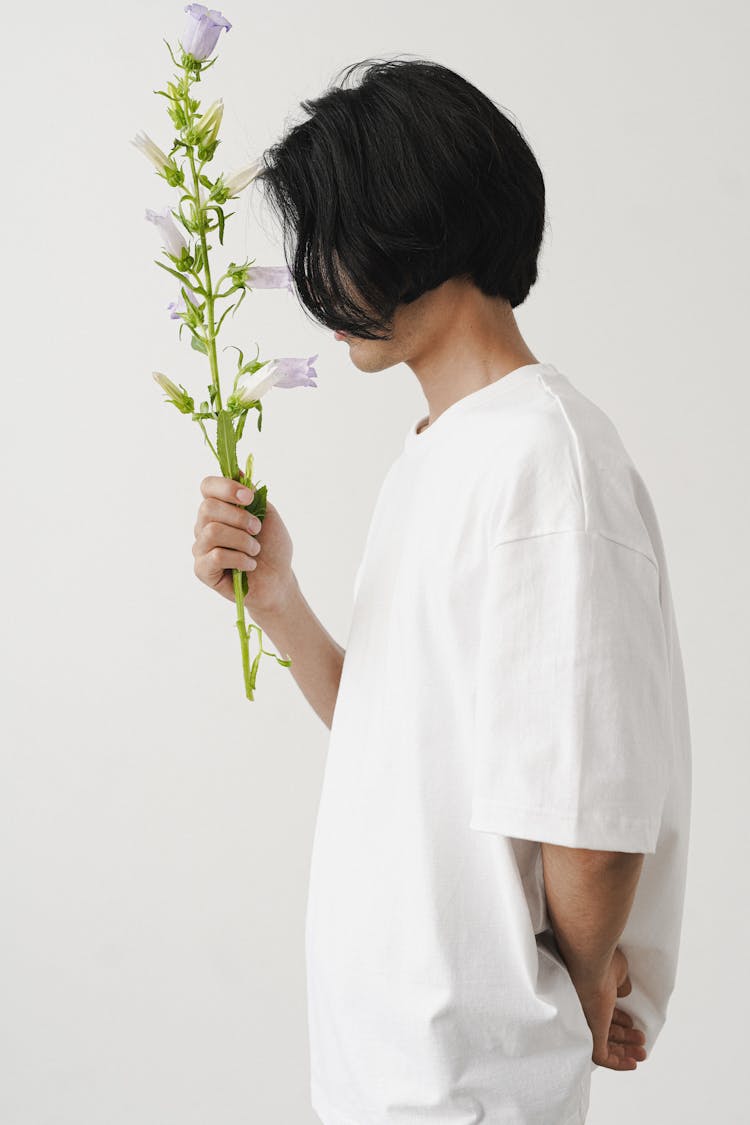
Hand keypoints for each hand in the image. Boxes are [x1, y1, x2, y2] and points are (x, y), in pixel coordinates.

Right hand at [193, 475, 295, 617]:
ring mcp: (201, 548)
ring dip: (242, 540)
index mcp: (219, 508)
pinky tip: (250, 565)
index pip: (207, 486)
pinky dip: (240, 559)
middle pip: (207, 508)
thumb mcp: (267, 514)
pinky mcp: (202, 570)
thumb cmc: (272, 547)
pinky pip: (216, 556)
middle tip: (257, 529)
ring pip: (212, 532)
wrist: (279, 579)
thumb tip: (237, 469)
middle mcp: (204, 525)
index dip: (226, 488)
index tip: (249, 497)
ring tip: (255, 550)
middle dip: (239, 517)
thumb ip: (251, 493)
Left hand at [571, 946, 647, 1070]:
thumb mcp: (617, 971)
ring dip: (624, 1052)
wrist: (589, 962)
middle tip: (640, 1041)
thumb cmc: (601, 960)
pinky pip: (602, 1057)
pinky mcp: (590, 1034)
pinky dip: (617, 1063)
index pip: (603, 1013)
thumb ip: (620, 983)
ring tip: (641, 1053)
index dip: (619, 1020)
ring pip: (604, 1046)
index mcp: (591, 993)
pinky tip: (632, 1064)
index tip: (632, 1024)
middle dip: (624, 1039)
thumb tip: (623, 991)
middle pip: (604, 1030)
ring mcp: (587, 1022)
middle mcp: (586, 1010)